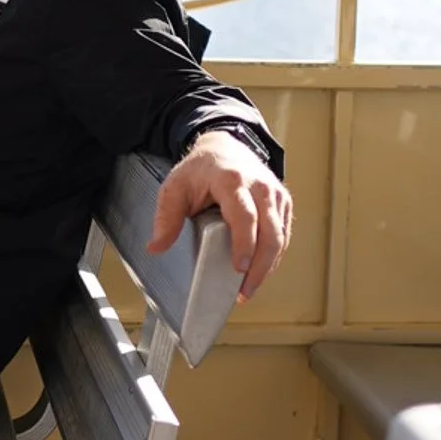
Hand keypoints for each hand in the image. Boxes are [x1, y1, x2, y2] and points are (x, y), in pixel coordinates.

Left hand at [147, 130, 292, 301]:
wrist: (225, 147)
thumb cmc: (201, 169)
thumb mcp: (175, 187)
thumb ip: (166, 218)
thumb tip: (156, 247)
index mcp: (232, 180)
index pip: (245, 216)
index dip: (244, 244)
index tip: (239, 268)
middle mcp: (259, 186)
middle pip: (270, 231)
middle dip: (260, 266)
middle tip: (244, 292)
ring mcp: (275, 194)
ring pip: (281, 236)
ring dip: (268, 266)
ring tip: (248, 289)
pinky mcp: (283, 203)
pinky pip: (284, 235)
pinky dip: (274, 257)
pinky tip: (259, 273)